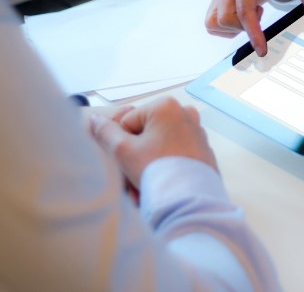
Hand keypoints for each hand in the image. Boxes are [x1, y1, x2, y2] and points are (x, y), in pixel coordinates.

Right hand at [89, 97, 216, 188]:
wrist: (191, 201)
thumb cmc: (157, 171)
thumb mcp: (123, 150)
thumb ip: (105, 132)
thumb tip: (95, 119)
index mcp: (166, 106)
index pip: (126, 123)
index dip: (122, 145)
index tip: (128, 162)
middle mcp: (185, 113)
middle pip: (144, 135)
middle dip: (135, 158)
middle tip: (133, 180)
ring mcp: (196, 131)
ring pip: (158, 147)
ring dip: (147, 166)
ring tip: (146, 187)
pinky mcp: (202, 149)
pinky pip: (175, 155)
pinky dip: (165, 168)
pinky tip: (161, 186)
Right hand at [205, 0, 303, 55]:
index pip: (244, 11)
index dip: (253, 34)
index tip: (263, 51)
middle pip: (226, 19)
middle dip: (244, 27)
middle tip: (262, 15)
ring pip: (214, 22)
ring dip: (234, 27)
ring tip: (253, 13)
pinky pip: (212, 21)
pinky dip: (227, 26)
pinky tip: (244, 14)